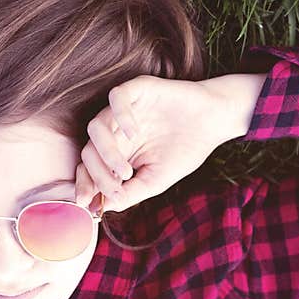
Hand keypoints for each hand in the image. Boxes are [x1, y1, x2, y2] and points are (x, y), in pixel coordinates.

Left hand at [74, 75, 232, 213]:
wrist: (214, 121)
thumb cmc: (185, 150)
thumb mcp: (156, 180)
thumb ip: (130, 193)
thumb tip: (102, 209)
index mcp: (117, 152)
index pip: (88, 167)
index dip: (84, 184)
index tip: (87, 203)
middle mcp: (114, 131)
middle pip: (88, 150)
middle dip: (98, 175)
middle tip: (116, 189)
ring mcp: (123, 110)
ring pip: (96, 127)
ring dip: (106, 152)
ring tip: (126, 170)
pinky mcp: (137, 89)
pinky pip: (116, 98)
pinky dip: (120, 116)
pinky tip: (133, 133)